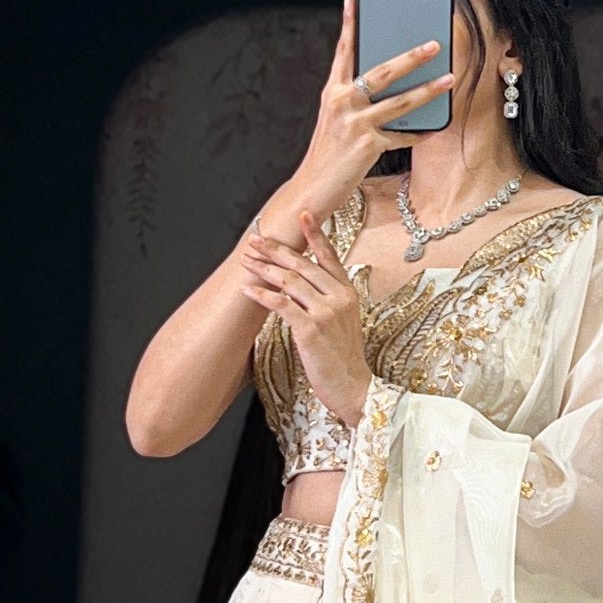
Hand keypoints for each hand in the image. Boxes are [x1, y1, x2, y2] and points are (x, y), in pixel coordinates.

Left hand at [239, 210, 371, 428]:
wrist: (354, 388)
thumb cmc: (345, 360)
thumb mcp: (344, 324)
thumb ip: (329, 302)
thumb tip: (305, 288)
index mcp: (347, 293)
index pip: (330, 257)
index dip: (315, 234)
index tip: (302, 215)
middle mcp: (338, 298)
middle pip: (303, 264)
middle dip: (275, 250)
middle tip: (255, 240)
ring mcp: (326, 312)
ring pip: (291, 281)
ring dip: (264, 269)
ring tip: (247, 261)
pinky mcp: (311, 330)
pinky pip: (282, 305)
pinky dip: (262, 295)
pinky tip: (247, 290)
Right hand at [259, 0, 454, 238]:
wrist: (311, 188)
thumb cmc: (327, 154)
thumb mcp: (334, 120)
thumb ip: (353, 99)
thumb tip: (382, 84)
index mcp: (332, 93)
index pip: (343, 52)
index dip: (350, 25)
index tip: (354, 0)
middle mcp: (342, 103)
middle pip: (382, 72)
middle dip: (411, 56)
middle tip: (434, 43)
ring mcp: (355, 124)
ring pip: (399, 102)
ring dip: (427, 90)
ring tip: (449, 78)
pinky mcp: (367, 146)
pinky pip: (401, 136)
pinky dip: (420, 133)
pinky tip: (437, 126)